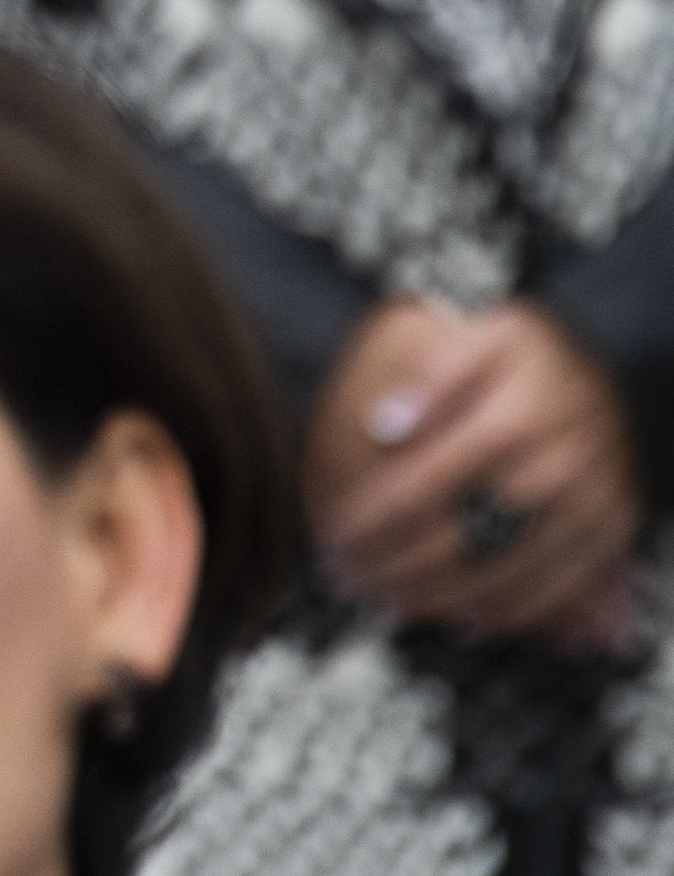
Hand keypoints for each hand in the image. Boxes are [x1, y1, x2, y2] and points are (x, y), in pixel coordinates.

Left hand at [310, 298, 642, 638]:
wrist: (618, 367)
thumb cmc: (534, 357)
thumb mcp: (484, 334)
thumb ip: (433, 372)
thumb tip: (384, 423)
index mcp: (518, 418)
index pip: (429, 480)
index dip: (377, 516)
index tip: (336, 533)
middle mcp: (559, 469)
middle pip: (465, 535)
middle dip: (399, 565)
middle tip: (349, 578)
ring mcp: (591, 507)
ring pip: (508, 572)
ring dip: (444, 598)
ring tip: (389, 605)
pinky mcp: (612, 533)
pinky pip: (561, 588)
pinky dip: (510, 612)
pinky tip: (465, 620)